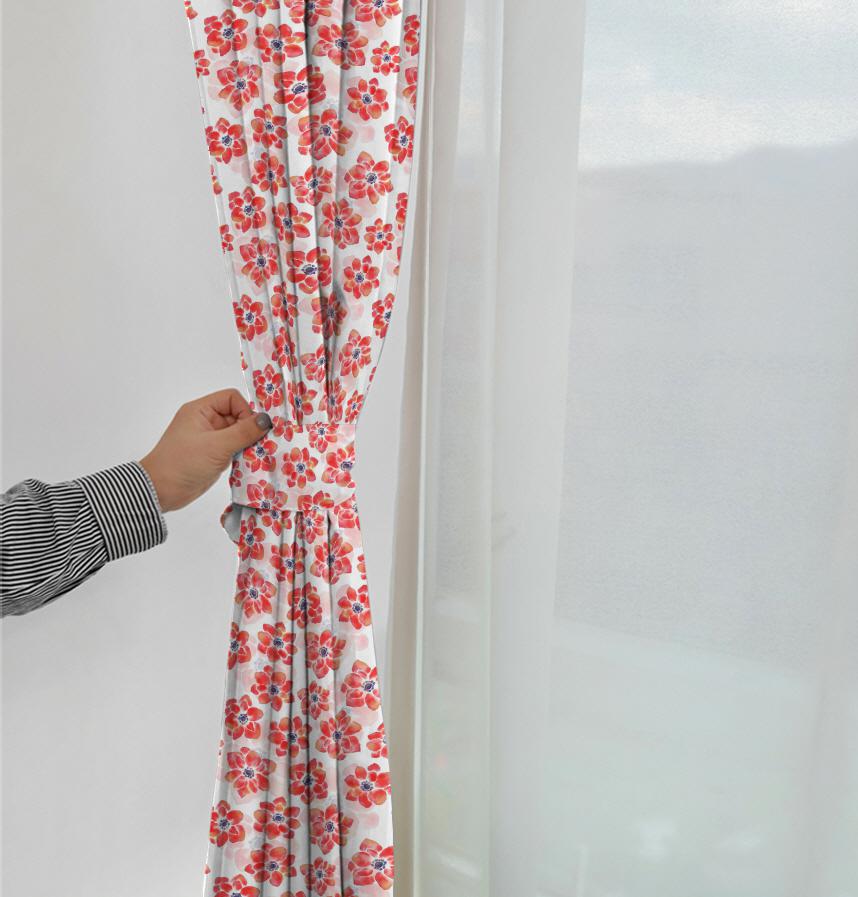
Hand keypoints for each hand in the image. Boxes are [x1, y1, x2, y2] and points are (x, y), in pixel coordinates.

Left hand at [139, 388, 271, 511]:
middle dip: (249, 429)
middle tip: (259, 444)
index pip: (232, 398)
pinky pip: (233, 448)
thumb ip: (244, 432)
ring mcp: (209, 439)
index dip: (245, 410)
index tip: (253, 429)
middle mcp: (205, 421)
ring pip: (237, 433)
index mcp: (201, 410)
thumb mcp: (217, 446)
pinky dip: (242, 455)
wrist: (160, 491)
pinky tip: (248, 464)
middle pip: (237, 416)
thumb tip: (267, 419)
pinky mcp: (212, 455)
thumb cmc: (182, 463)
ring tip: (254, 455)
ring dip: (247, 444)